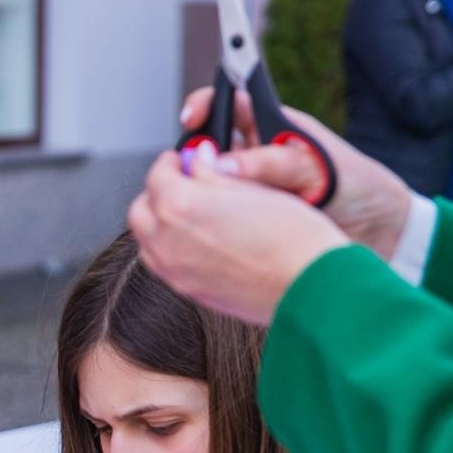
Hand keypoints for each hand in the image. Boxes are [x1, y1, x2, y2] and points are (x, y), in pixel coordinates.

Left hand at [129, 147, 349, 325]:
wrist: (310, 286)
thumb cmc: (291, 235)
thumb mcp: (253, 188)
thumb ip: (214, 173)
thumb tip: (198, 159)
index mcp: (178, 205)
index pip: (158, 174)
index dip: (173, 162)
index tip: (186, 160)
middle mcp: (166, 240)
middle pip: (142, 210)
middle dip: (159, 193)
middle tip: (186, 184)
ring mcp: (174, 271)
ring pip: (148, 241)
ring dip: (161, 224)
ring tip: (193, 215)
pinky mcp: (188, 292)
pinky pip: (164, 265)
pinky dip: (171, 249)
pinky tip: (201, 243)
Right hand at [179, 87, 412, 258]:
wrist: (378, 233)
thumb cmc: (356, 186)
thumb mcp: (319, 166)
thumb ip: (273, 163)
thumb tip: (221, 167)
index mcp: (270, 129)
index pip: (226, 105)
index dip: (204, 105)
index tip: (192, 117)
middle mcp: (251, 157)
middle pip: (204, 148)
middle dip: (192, 159)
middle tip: (196, 172)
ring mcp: (246, 189)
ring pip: (205, 185)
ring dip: (201, 194)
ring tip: (215, 205)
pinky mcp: (245, 221)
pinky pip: (216, 218)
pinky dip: (210, 223)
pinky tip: (219, 230)